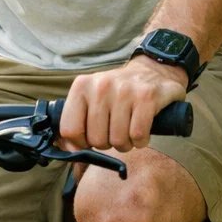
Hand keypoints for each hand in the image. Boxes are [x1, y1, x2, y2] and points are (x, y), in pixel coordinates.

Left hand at [59, 57, 190, 152]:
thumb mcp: (91, 98)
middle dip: (107, 143)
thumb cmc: (117, 92)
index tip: (89, 140)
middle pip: (96, 139)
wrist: (152, 71)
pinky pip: (138, 136)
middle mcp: (101, 86)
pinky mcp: (146, 97)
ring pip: (118, 140)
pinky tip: (141, 130)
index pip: (70, 129)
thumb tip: (69, 150)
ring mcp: (124, 91)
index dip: (80, 143)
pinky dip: (141, 140)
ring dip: (125, 143)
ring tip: (128, 129)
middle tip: (114, 131)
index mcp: (81, 86)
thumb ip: (76, 122)